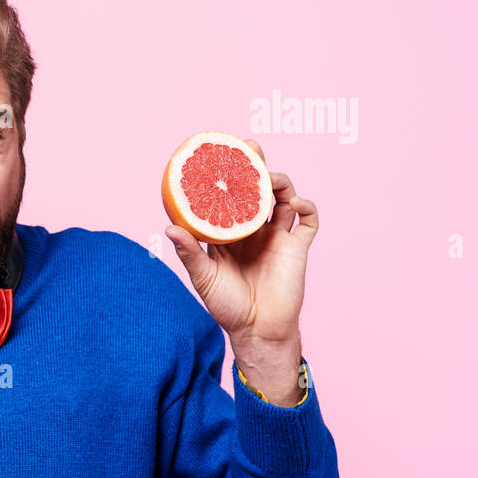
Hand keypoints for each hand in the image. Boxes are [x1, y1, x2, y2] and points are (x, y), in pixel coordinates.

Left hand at [164, 139, 316, 348]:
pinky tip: (295, 201)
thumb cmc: (227, 306)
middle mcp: (253, 230)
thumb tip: (169, 227)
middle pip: (256, 190)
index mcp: (229, 233)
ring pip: (282, 198)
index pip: (227, 197)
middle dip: (256, 166)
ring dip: (279, 183)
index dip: (226, 176)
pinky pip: (307, 220)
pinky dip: (306, 206)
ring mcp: (276, 236)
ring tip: (270, 177)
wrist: (257, 330)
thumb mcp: (204, 277)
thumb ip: (189, 252)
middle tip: (250, 146)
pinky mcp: (297, 247)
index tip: (219, 154)